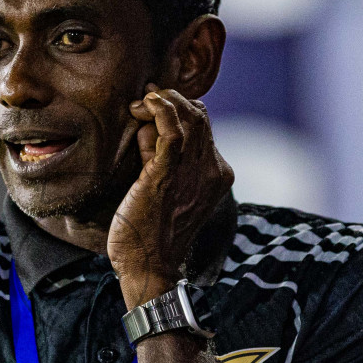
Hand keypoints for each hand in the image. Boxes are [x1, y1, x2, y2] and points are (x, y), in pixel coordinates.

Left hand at [109, 85, 233, 307]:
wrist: (148, 266)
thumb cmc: (151, 233)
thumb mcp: (166, 190)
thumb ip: (162, 159)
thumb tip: (146, 129)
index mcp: (218, 176)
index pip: (206, 128)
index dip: (183, 110)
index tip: (157, 104)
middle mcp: (212, 172)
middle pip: (200, 117)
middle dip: (174, 100)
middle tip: (149, 97)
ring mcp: (192, 172)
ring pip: (189, 118)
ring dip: (165, 101)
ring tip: (144, 100)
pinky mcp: (167, 174)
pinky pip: (171, 130)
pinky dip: (159, 109)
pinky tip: (145, 104)